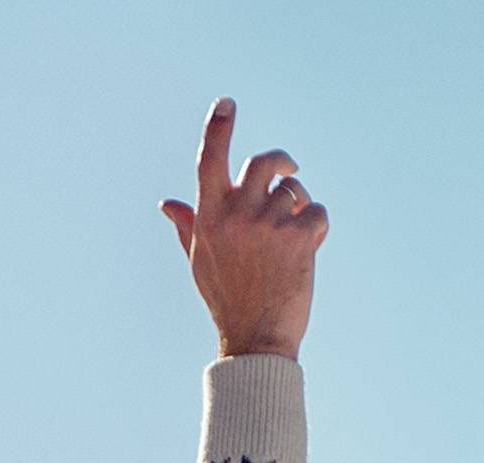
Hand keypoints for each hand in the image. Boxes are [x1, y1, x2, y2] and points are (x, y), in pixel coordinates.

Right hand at [166, 101, 324, 356]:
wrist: (256, 338)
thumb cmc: (226, 300)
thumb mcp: (199, 261)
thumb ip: (188, 225)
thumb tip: (167, 204)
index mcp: (209, 216)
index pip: (210, 159)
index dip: (218, 126)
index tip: (227, 103)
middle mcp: (237, 214)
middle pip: (264, 162)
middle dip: (281, 162)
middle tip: (290, 171)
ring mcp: (268, 224)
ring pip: (294, 192)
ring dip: (298, 207)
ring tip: (291, 238)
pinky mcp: (298, 238)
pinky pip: (316, 212)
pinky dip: (316, 226)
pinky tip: (307, 250)